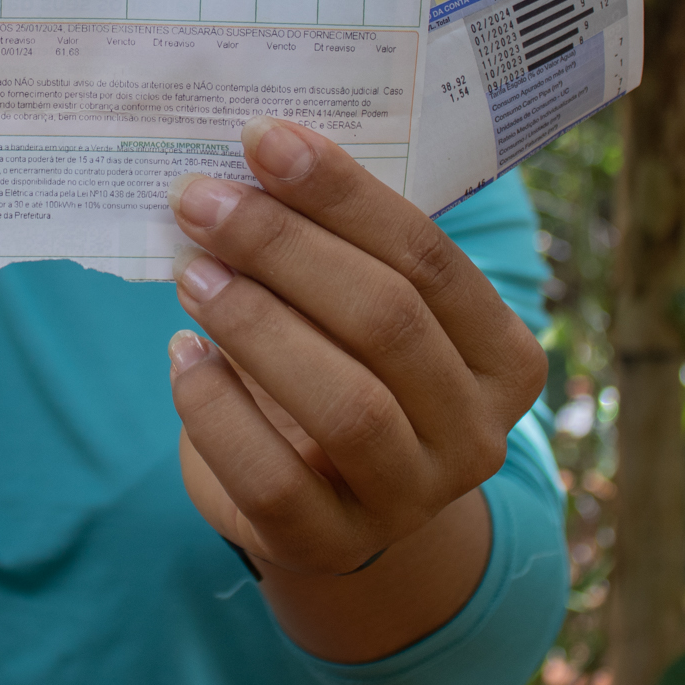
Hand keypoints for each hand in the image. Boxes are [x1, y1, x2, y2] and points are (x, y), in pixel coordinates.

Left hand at [166, 116, 546, 577]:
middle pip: (387, 322)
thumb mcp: (358, 310)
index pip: (428, 258)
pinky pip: (274, 480)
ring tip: (190, 272)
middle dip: (284, 248)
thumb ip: (334, 248)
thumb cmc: (342, 369)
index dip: (342, 194)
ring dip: (256, 324)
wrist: (326, 502)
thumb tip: (247, 162)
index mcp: (501, 357)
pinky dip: (218, 409)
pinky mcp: (333, 544)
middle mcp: (477, 434)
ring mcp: (412, 500)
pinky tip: (182, 356)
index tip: (262, 139)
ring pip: (346, 406)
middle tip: (201, 199)